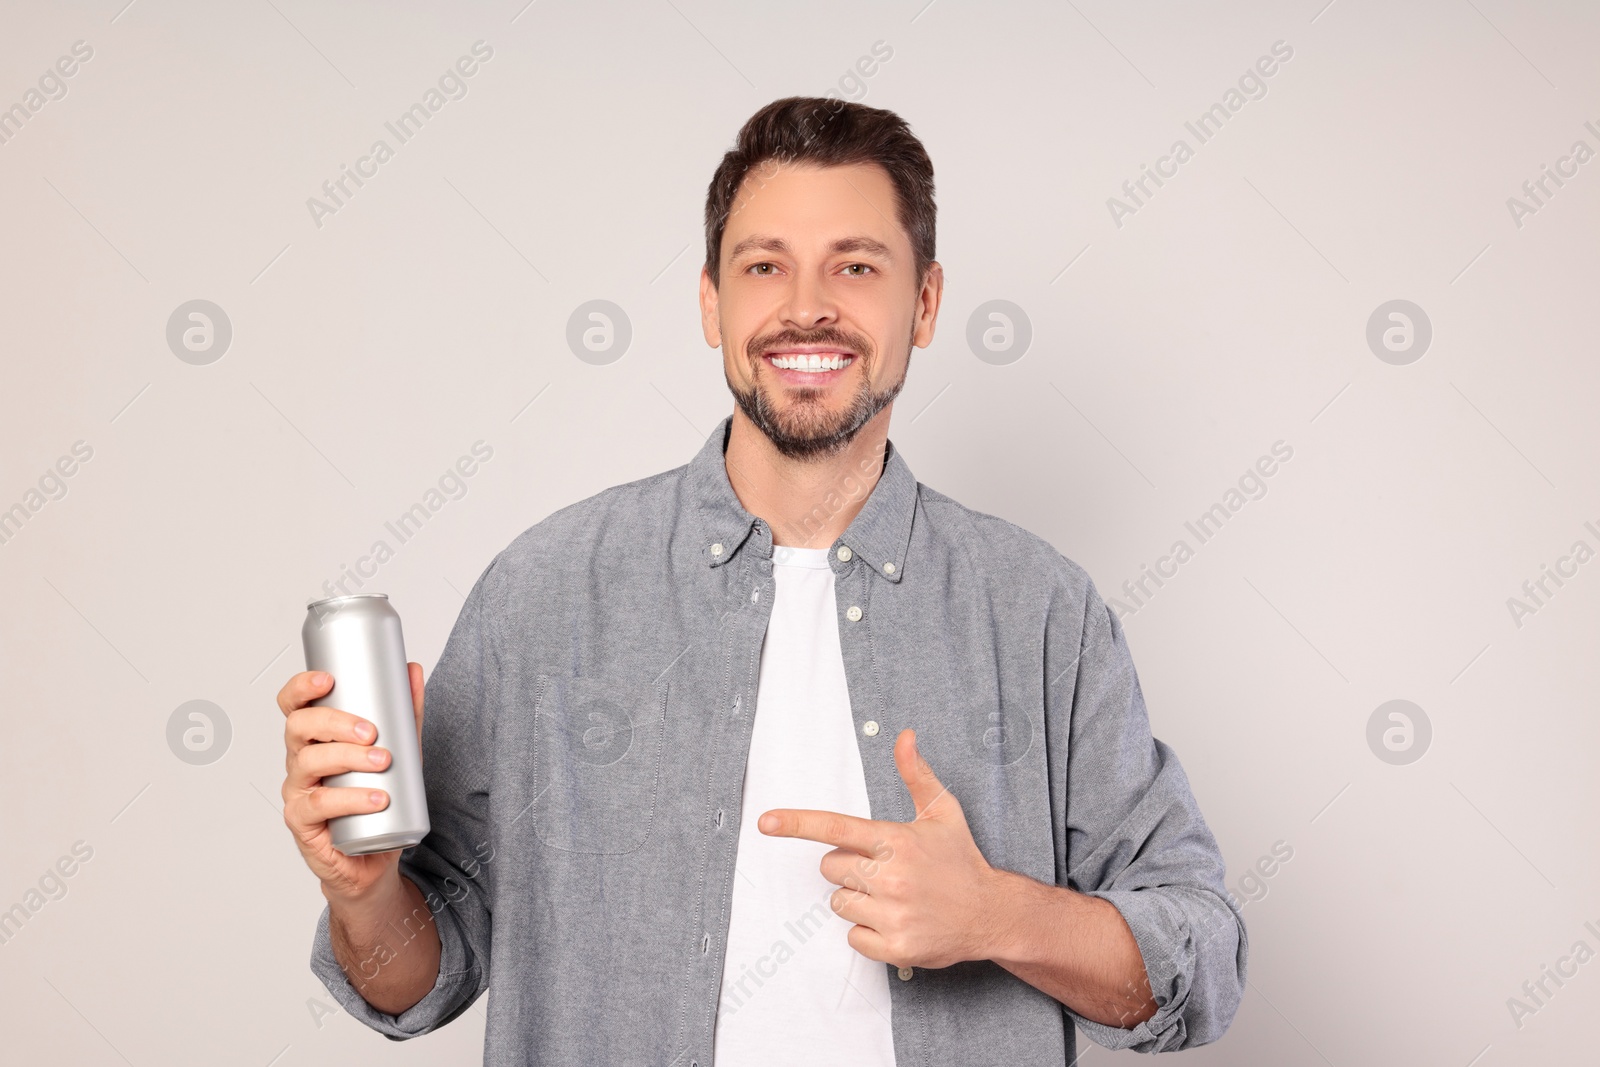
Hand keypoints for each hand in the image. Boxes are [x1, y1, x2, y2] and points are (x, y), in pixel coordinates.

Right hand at [277, 664, 425, 905]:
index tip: (328, 680)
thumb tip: (412, 669)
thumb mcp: (399, 751)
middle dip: (335, 723)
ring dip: (348, 758)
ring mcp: (298, 790)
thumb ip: (405, 713)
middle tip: (372, 732)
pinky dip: (350, 799)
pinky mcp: (302, 821)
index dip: (301, 687)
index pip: (294, 705)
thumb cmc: (379, 799)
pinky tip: (377, 799)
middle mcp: (300, 760)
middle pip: (299, 727)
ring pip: (308, 761)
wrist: (374, 857)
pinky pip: (318, 804)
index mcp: (315, 738)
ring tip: (383, 762)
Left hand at [756, 728, 1006, 969]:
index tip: (766, 821)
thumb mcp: (942, 812)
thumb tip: (903, 736)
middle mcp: (891, 877)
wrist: (992, 913)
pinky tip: (896, 921)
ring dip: (858, 900)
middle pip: (830, 868)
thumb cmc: (961, 860)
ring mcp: (893, 915)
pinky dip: (869, 932)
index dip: (797, 823)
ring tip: (893, 896)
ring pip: (839, 903)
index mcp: (896, 840)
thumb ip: (915, 774)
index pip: (836, 828)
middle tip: (882, 869)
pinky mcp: (896, 947)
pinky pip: (853, 937)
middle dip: (847, 867)